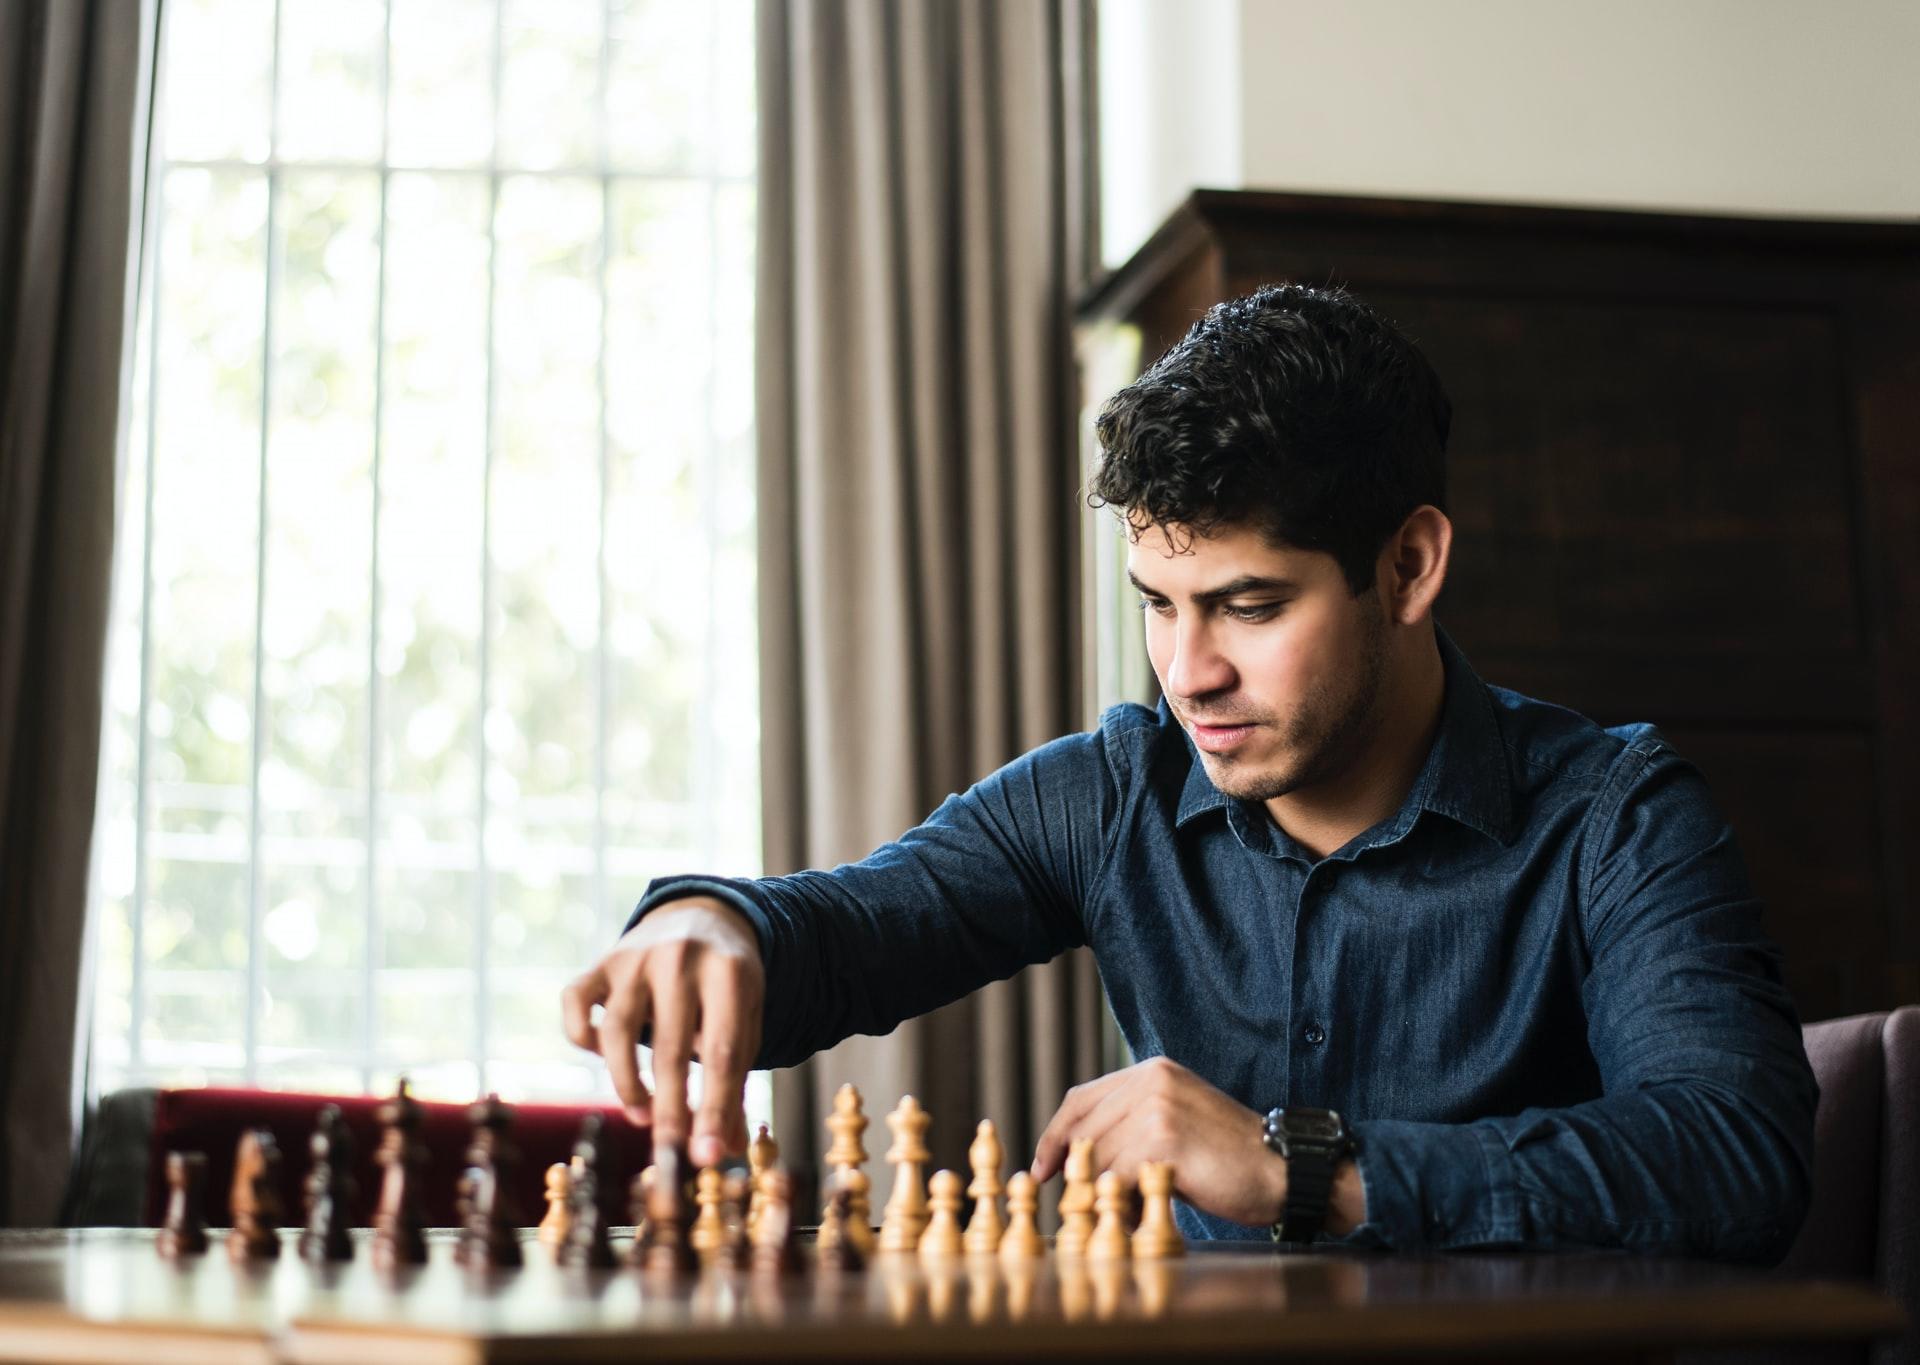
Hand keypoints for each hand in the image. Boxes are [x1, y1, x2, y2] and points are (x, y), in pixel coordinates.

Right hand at [561, 897, 763, 1165]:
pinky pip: (576, 1003)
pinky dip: (582, 1036)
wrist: (700, 917)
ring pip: (617, 1030)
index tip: (707, 1157)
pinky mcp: (601, 962)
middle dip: (670, 1109)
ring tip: (644, 1116)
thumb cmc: (726, 985)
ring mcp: (635, 957)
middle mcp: (679, 958)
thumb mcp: (745, 1020)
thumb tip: (726, 1149)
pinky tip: (605, 1061)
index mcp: (729, 972)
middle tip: (671, 1152)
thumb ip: (735, 1081)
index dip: (714, 1109)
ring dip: (627, 1083)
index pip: (723, 1052)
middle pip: (670, 1047)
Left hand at [1031, 1056, 1288, 1226]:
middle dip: (1076, 1173)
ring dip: (1104, 1194)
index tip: (1043, 1167)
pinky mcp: (1163, 1141)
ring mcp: (1156, 1108)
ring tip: (1125, 1211)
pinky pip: (1118, 1179)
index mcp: (1151, 1071)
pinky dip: (1122, 1204)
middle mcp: (1151, 1080)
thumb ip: (1132, 1122)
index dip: (1054, 1136)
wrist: (1283, 1171)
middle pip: (1084, 1132)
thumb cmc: (1228, 1158)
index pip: (1080, 1099)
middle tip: (1078, 1204)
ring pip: (1098, 1159)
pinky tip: (1138, 1215)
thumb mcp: (1176, 1122)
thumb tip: (1075, 1157)